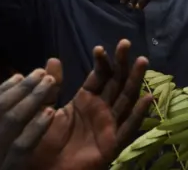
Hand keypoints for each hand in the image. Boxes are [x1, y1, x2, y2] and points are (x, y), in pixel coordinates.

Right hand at [0, 66, 59, 169]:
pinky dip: (37, 126)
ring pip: (11, 122)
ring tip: (50, 84)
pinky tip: (51, 112)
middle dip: (21, 88)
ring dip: (33, 98)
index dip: (2, 90)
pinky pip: (23, 146)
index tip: (19, 76)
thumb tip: (3, 100)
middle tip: (41, 74)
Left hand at [31, 40, 151, 169]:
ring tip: (142, 61)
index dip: (102, 62)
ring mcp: (108, 125)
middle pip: (116, 82)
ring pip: (126, 99)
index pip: (99, 76)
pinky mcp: (112, 144)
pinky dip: (138, 114)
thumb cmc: (40, 143)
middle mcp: (100, 109)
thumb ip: (50, 87)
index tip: (99, 48)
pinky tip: (148, 98)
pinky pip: (128, 128)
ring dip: (135, 80)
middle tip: (125, 44)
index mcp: (85, 100)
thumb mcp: (43, 110)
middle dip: (121, 63)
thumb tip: (53, 59)